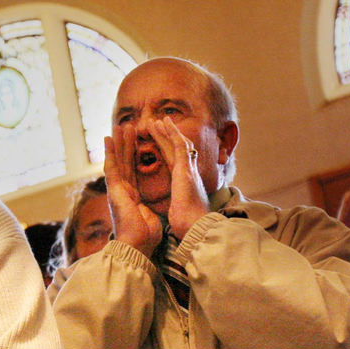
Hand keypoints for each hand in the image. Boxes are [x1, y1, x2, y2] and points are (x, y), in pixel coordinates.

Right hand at [104, 124, 162, 257]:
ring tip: (120, 126)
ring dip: (119, 143)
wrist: (138, 246)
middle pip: (126, 163)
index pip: (134, 172)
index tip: (137, 143)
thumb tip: (152, 208)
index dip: (135, 157)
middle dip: (127, 145)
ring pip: (118, 161)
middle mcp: (123, 192)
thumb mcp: (150, 216)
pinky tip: (108, 138)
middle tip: (128, 127)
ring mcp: (117, 190)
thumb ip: (148, 207)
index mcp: (133, 198)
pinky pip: (112, 166)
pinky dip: (110, 152)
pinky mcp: (114, 190)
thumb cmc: (146, 237)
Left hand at [148, 117, 208, 237]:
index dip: (167, 152)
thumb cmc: (187, 225)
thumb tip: (176, 209)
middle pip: (176, 151)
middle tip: (157, 126)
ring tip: (156, 120)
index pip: (175, 164)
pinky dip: (171, 132)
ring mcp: (189, 169)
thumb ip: (179, 205)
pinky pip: (178, 144)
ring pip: (177, 144)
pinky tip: (163, 122)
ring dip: (166, 131)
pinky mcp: (186, 168)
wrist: (194, 227)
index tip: (160, 143)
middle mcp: (189, 174)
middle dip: (166, 138)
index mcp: (186, 185)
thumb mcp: (180, 212)